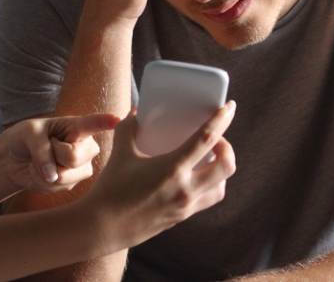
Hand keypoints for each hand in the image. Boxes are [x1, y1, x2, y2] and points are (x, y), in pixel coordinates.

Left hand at [0, 113, 120, 193]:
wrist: (14, 159)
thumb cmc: (25, 138)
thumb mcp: (29, 133)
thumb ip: (41, 150)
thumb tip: (52, 177)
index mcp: (77, 126)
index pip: (93, 124)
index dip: (105, 122)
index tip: (117, 120)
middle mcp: (86, 147)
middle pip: (73, 157)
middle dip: (52, 155)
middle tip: (46, 147)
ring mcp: (81, 167)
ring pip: (64, 176)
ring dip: (44, 170)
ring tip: (44, 160)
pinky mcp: (72, 184)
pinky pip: (54, 187)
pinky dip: (40, 180)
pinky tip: (43, 172)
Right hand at [82, 102, 236, 251]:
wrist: (103, 227)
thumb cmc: (110, 189)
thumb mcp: (120, 152)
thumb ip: (129, 127)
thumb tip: (137, 112)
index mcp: (171, 169)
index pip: (207, 140)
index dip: (222, 120)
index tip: (230, 107)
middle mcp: (185, 189)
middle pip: (226, 166)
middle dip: (227, 148)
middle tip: (216, 139)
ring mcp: (185, 206)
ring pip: (221, 187)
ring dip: (221, 170)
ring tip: (209, 159)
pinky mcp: (182, 217)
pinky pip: (206, 200)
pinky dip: (209, 186)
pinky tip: (195, 178)